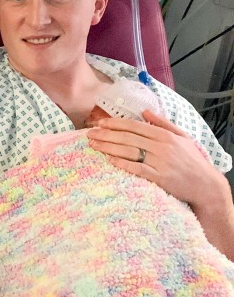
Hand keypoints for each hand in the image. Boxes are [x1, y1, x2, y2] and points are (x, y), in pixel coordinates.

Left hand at [86, 109, 229, 210]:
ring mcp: (160, 162)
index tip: (101, 123)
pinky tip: (109, 160)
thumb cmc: (192, 160)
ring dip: (109, 147)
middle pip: (128, 138)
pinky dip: (122, 164)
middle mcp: (161, 146)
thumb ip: (162, 123)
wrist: (205, 185)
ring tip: (94, 145)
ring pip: (129, 151)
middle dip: (106, 134)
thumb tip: (144, 111)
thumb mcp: (181, 136)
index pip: (135, 126)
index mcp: (164, 135)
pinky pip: (137, 169)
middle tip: (90, 133)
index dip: (116, 124)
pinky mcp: (159, 177)